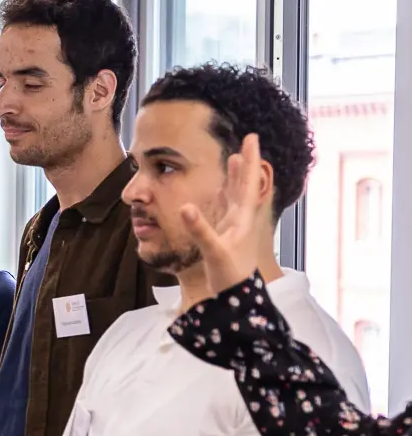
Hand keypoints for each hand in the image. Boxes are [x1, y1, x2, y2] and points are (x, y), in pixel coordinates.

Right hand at [179, 132, 269, 294]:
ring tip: (236, 159)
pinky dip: (225, 194)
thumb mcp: (213, 252)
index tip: (252, 138)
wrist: (237, 297)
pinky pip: (227, 207)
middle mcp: (242, 218)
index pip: (247, 182)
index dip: (250, 160)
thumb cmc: (229, 276)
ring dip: (237, 176)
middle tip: (249, 140)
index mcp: (242, 218)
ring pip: (237, 194)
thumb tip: (184, 206)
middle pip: (245, 184)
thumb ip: (200, 229)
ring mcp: (236, 226)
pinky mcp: (228, 234)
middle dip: (246, 162)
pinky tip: (222, 190)